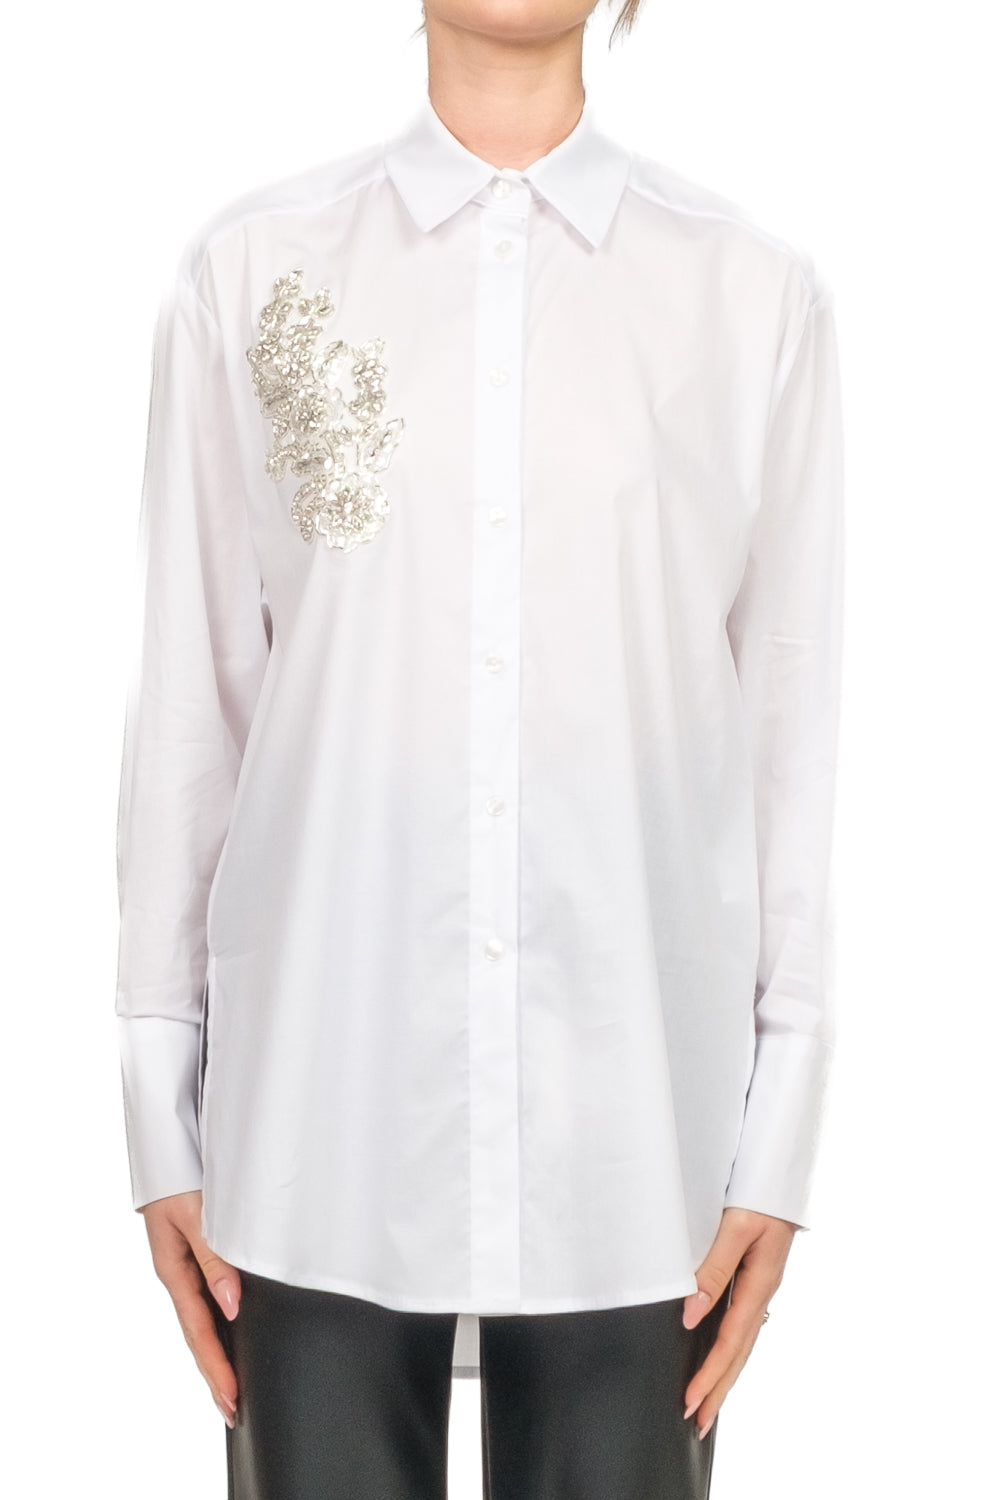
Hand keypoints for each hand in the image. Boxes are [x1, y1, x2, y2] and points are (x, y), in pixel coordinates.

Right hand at [141, 1189, 241, 1427]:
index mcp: (175, 1271)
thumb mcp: (196, 1217)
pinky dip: (217, 1325)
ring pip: (201, 1320)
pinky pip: (205, 1299)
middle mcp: (180, 1274)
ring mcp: (186, 1266)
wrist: (167, 1150)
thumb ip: (214, 1258)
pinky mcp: (195, 1254)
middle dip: (216, 1373)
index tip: (232, 1398)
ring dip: (217, 1354)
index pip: (199, 1331)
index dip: (216, 1367)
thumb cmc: (180, 1179)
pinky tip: (229, 1334)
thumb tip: (230, 1305)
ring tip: (231, 1387)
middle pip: (198, 1335)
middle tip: (234, 1410)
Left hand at [681, 1206, 797, 1439]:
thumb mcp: (736, 1227)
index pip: (731, 1342)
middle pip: (739, 1353)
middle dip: (718, 1389)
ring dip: (724, 1374)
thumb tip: (690, 1314)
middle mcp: (762, 1292)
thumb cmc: (759, 1194)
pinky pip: (742, 1324)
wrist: (781, 1171)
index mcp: (760, 1284)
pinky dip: (730, 1349)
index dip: (710, 1375)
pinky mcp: (755, 1277)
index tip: (690, 1402)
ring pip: (742, 1342)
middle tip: (698, 1423)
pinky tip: (721, 1357)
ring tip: (707, 1403)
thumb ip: (714, 1268)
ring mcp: (761, 1286)